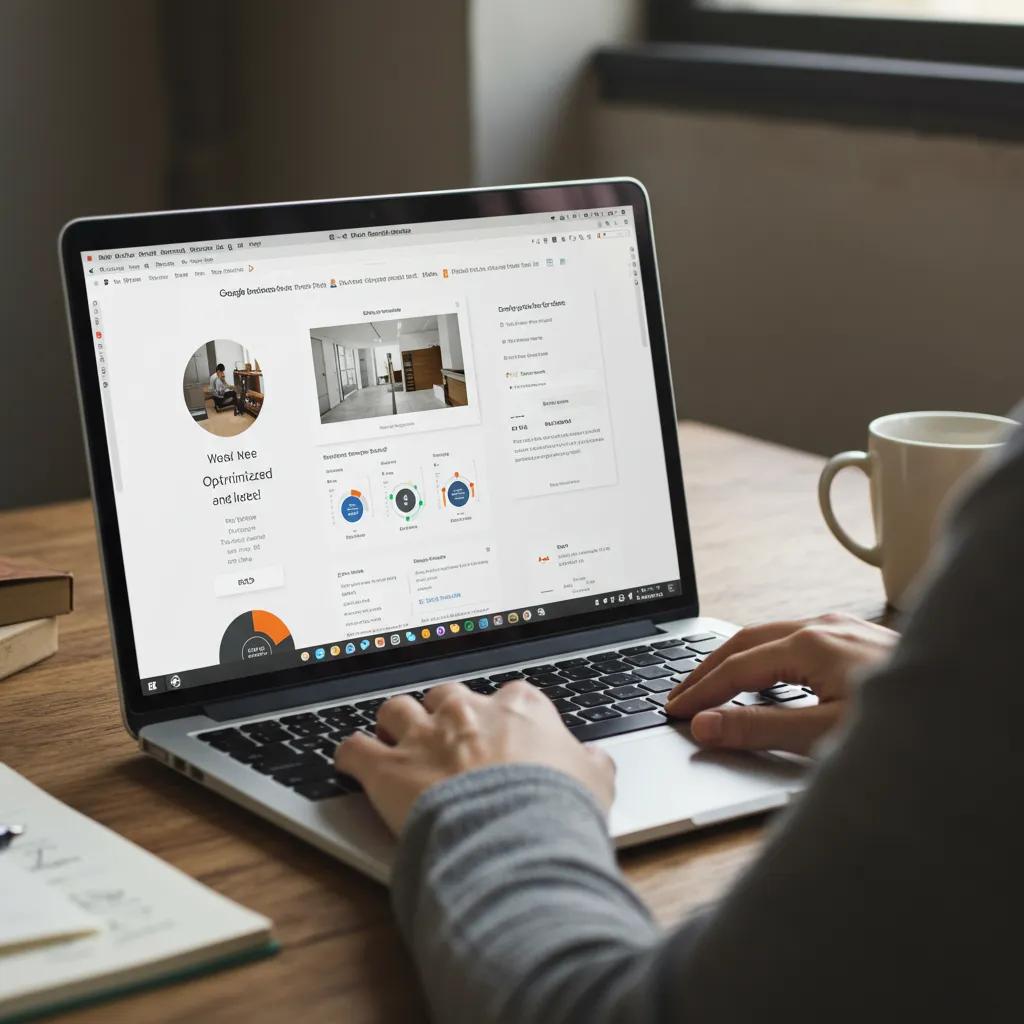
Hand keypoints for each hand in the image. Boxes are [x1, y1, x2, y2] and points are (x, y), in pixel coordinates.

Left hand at [335, 681, 615, 834]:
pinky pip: (353, 748)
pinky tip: (350, 762)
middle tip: (447, 739)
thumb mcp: (595, 782)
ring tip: (395, 741)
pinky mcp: (386, 768)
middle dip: (444, 713)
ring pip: (397, 709)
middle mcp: (467, 711)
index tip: (500, 734)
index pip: (507, 695)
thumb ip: (590, 763)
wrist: (514, 840)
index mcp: (519, 707)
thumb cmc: (556, 810)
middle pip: (446, 694)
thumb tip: (595, 760)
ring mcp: (424, 736)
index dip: (500, 717)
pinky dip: (349, 754)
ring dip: (395, 724)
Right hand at [665, 613, 897, 754]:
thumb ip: (759, 728)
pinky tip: (766, 677)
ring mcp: (842, 628)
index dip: (699, 690)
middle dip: (706, 667)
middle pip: (744, 640)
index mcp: (809, 643)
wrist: (971, 705)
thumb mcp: (824, 734)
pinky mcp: (858, 638)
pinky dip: (765, 657)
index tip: (673, 710)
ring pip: (770, 636)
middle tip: (677, 694)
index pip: (734, 667)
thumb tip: (706, 725)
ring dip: (734, 659)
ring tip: (710, 685)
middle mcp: (823, 626)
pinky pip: (795, 639)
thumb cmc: (906, 727)